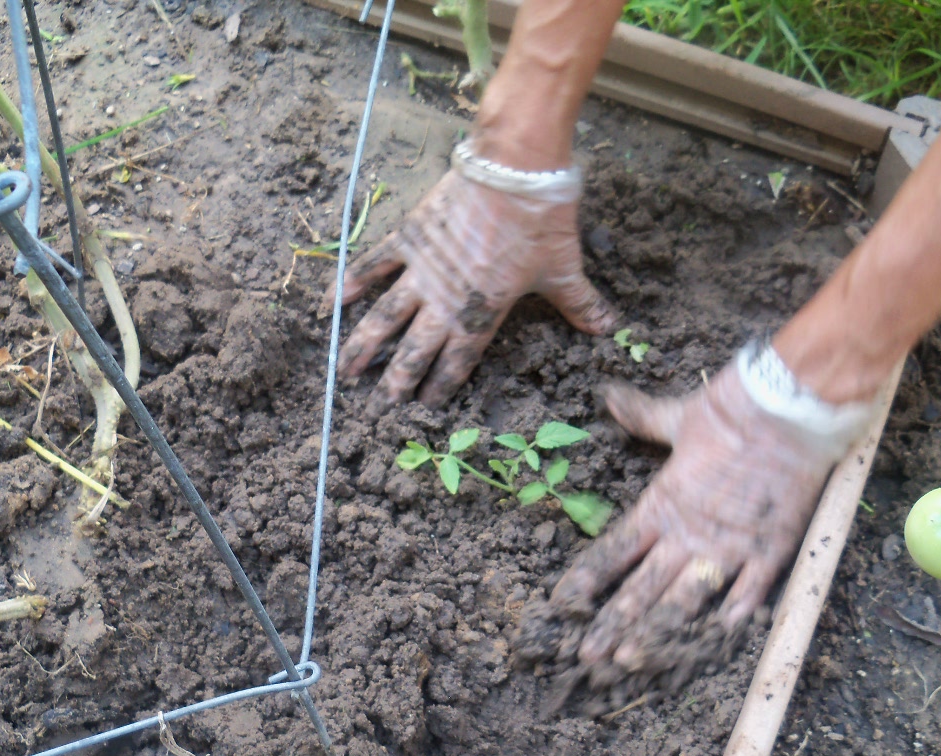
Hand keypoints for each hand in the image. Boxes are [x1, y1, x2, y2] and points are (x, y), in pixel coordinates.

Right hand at [324, 168, 617, 413]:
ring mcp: (422, 268)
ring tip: (345, 370)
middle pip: (414, 348)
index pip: (457, 360)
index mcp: (483, 312)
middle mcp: (447, 298)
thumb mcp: (565, 268)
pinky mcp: (409, 237)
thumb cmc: (542, 220)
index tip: (424, 406)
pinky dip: (351, 283)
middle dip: (397, 378)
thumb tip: (609, 329)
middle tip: (382, 403)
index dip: (440, 386)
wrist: (515, 164)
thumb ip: (580, 304)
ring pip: (385, 315)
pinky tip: (332, 304)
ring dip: (364, 345)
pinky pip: (373, 265)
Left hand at [547, 361, 849, 670]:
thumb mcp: (678, 416)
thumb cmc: (732, 410)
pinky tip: (710, 646)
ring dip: (656, 635)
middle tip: (587, 658)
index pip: (614, 551)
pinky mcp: (770, 552)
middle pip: (642, 589)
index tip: (563, 605)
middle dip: (612, 625)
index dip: (587, 580)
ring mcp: (730, 548)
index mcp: (662, 504)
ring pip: (684, 603)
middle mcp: (689, 534)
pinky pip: (748, 597)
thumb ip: (641, 416)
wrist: (790, 409)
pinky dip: (729, 623)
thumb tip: (609, 396)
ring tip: (629, 662)